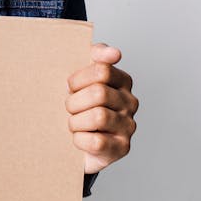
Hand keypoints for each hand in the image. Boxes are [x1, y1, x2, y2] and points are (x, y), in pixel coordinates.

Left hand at [66, 42, 137, 173]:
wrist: (76, 141)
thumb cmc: (79, 104)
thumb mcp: (83, 76)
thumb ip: (97, 55)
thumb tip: (115, 52)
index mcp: (123, 81)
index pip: (102, 70)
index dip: (78, 79)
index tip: (70, 87)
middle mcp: (130, 102)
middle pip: (99, 93)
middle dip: (75, 102)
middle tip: (70, 109)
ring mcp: (129, 125)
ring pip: (98, 117)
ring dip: (76, 121)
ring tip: (74, 124)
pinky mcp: (122, 147)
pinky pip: (96, 141)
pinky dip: (80, 140)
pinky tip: (79, 138)